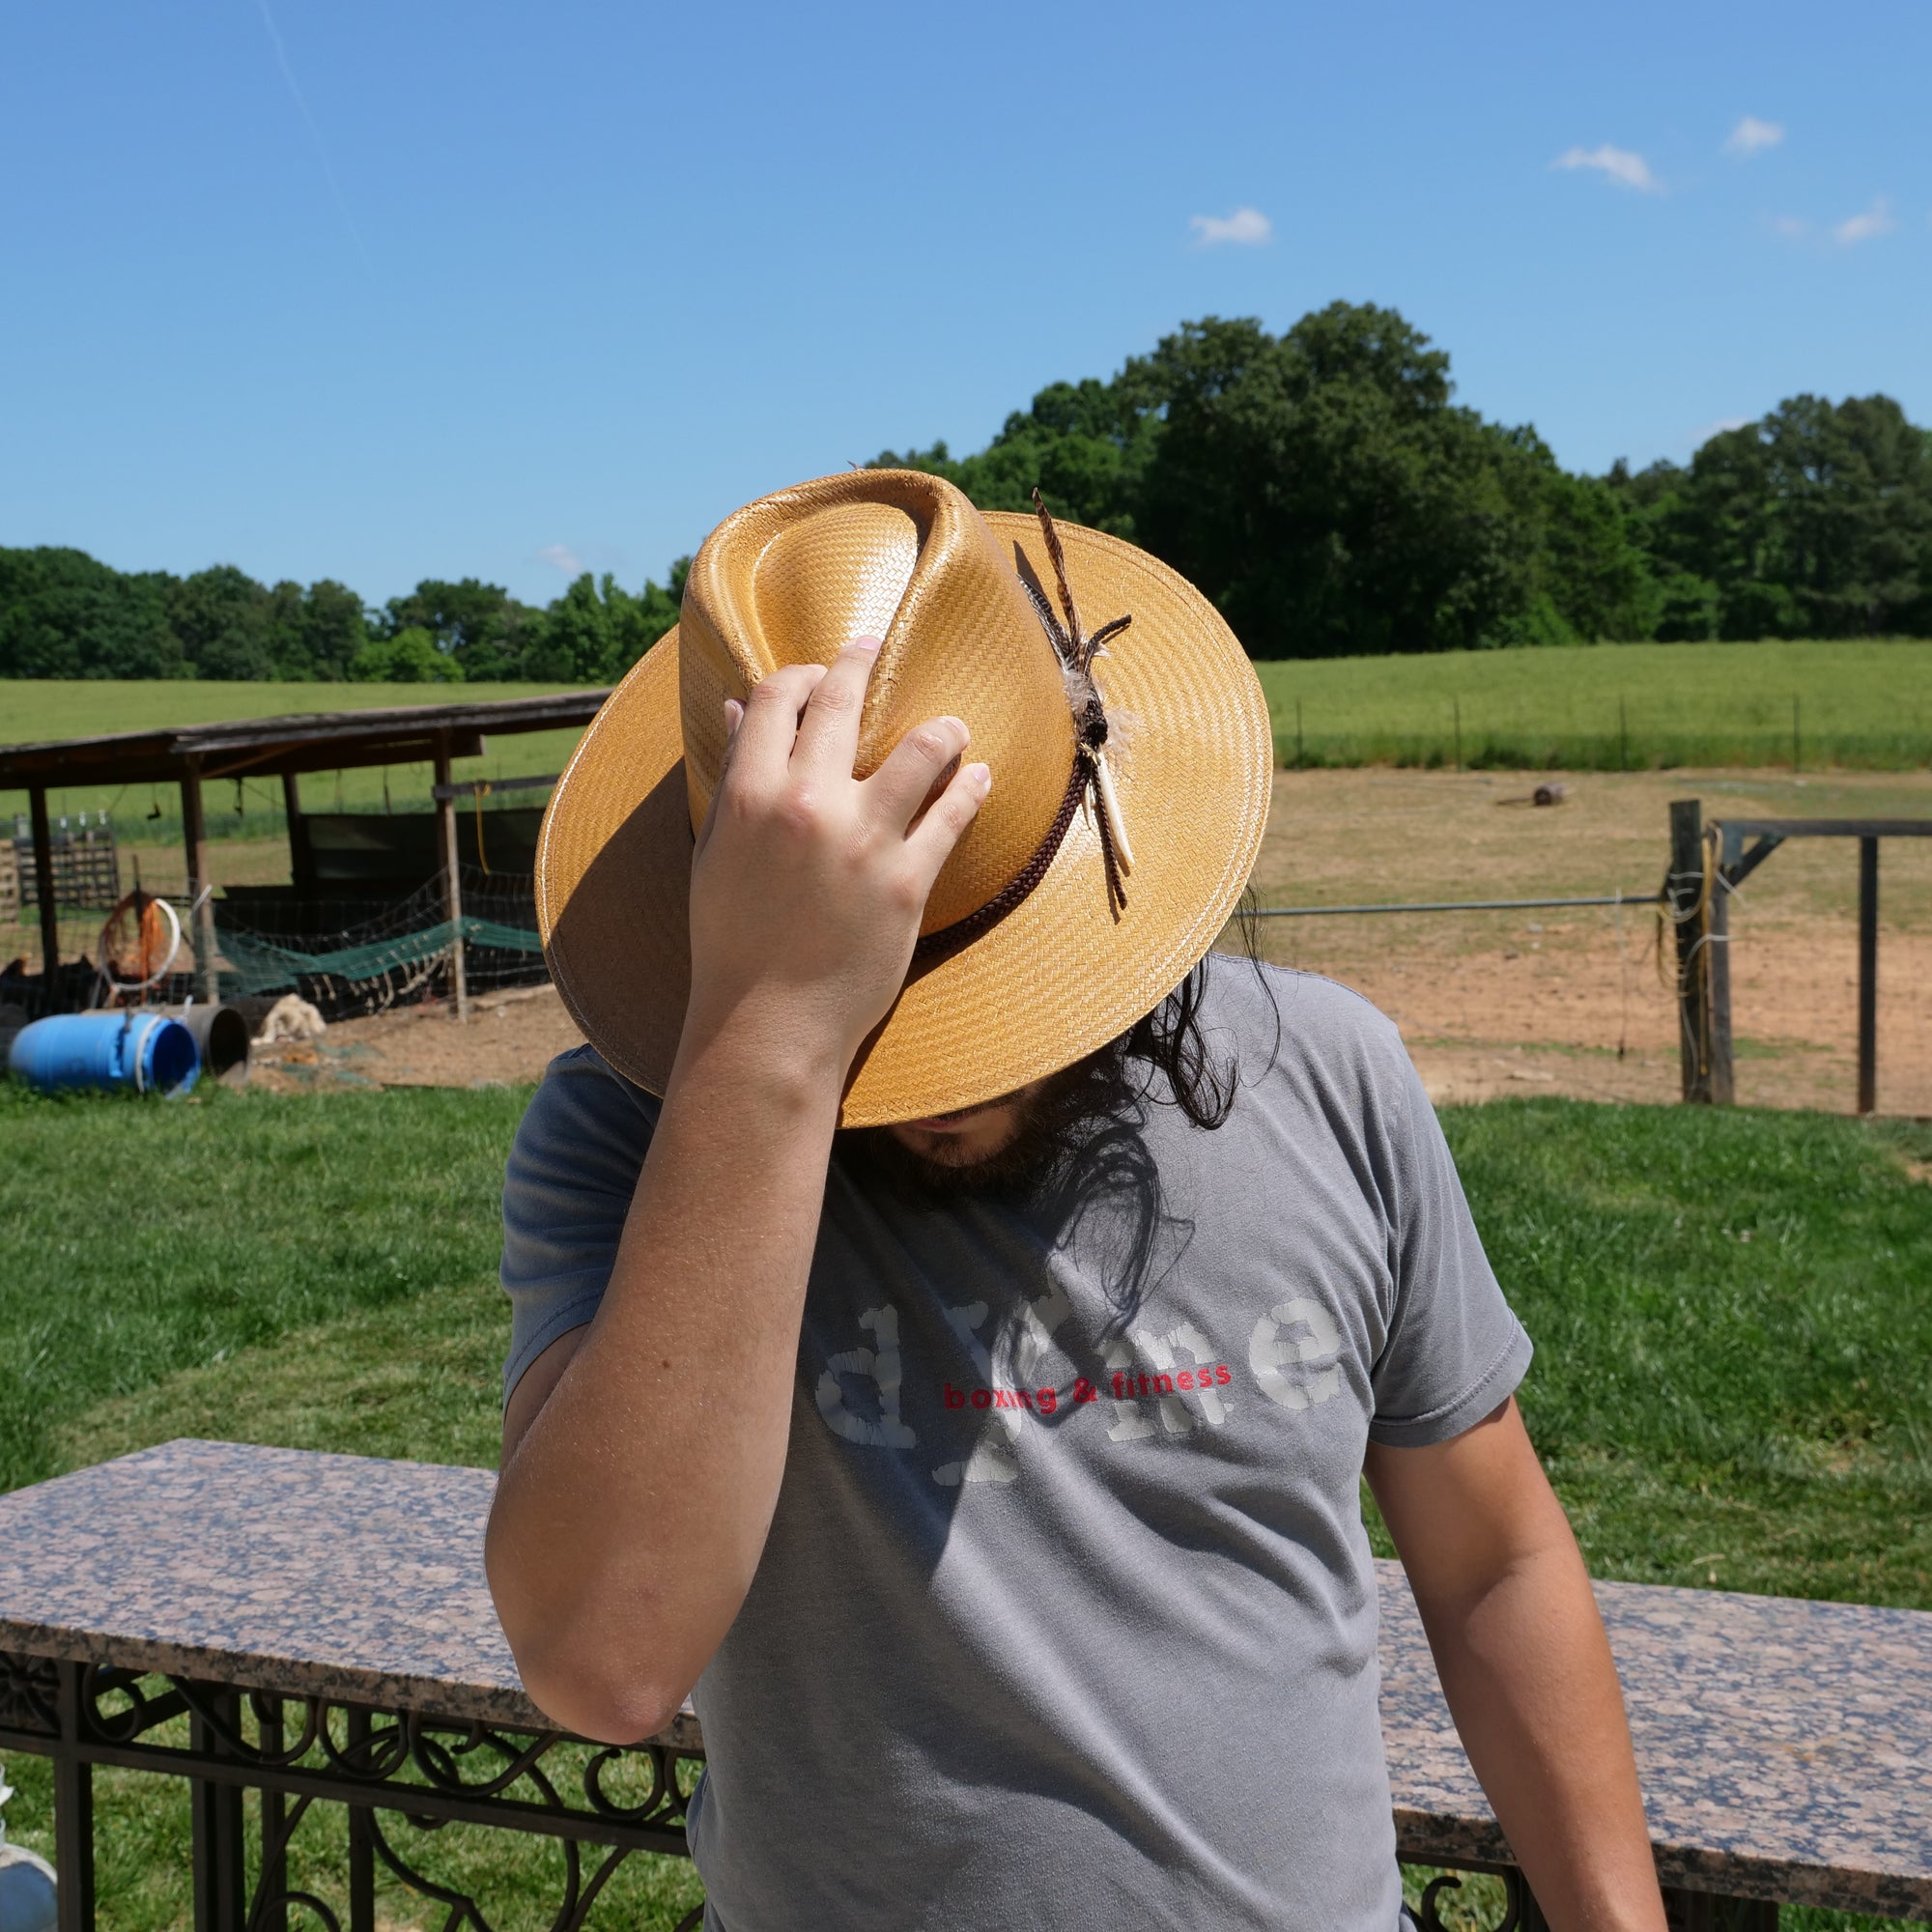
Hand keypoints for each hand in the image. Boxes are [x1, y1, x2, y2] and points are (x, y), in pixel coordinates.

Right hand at [682, 637, 991, 1078]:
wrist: (767, 1023)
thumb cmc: (732, 941)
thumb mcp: (715, 852)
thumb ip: (731, 777)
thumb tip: (733, 711)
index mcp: (749, 793)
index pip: (776, 699)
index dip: (799, 674)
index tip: (818, 672)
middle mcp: (806, 804)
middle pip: (842, 703)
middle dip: (861, 664)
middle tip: (876, 649)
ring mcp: (861, 840)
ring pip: (919, 749)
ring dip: (942, 729)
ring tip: (954, 728)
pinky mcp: (907, 881)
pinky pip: (952, 815)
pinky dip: (971, 790)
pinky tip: (979, 780)